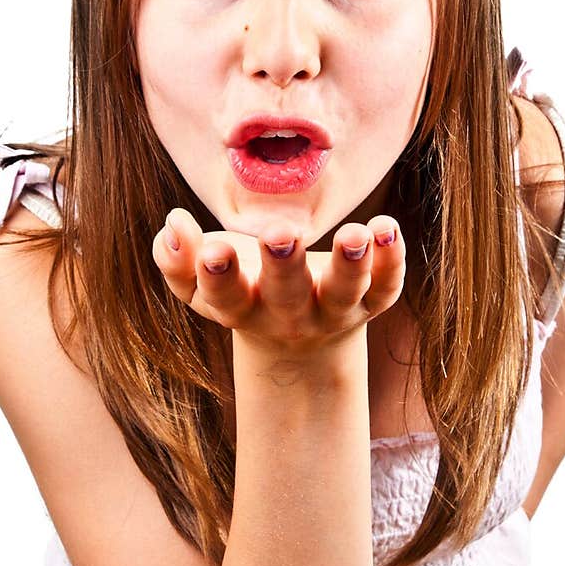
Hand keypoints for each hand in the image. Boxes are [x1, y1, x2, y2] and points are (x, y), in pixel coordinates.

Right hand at [152, 209, 404, 352]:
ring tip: (354, 233)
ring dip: (350, 263)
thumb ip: (178, 260)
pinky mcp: (372, 302)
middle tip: (280, 233)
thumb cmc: (243, 294)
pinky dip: (392, 260)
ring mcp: (334, 311)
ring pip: (344, 292)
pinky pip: (385, 286)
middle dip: (284, 265)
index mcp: (243, 310)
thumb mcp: (202, 285)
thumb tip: (172, 225)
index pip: (226, 298)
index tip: (212, 250)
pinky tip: (387, 226)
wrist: (301, 340)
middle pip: (287, 296)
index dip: (218, 276)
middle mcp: (289, 316)